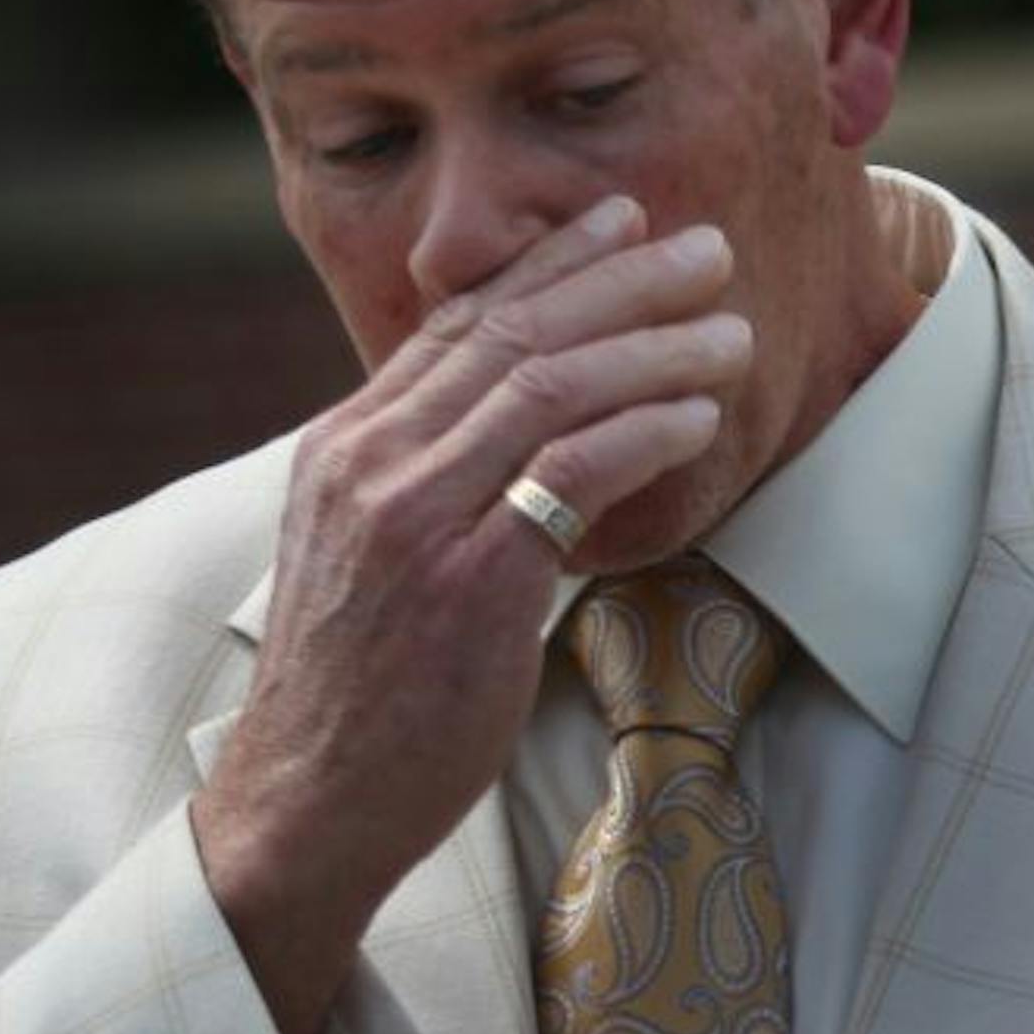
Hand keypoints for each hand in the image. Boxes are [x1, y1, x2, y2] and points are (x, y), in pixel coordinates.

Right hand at [190, 195, 751, 1033]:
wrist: (303, 806)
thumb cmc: (350, 705)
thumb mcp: (363, 569)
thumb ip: (420, 498)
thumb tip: (509, 462)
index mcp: (340, 452)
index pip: (453, 326)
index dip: (545, 267)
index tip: (616, 226)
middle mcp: (368, 464)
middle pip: (510, 332)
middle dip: (618, 278)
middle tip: (703, 249)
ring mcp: (414, 518)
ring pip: (548, 383)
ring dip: (653, 346)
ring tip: (730, 329)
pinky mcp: (468, 580)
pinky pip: (572, 471)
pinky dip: (645, 429)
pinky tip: (699, 416)